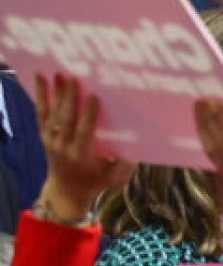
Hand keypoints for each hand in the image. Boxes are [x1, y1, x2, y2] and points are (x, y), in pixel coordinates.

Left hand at [31, 73, 133, 221]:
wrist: (66, 191)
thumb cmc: (96, 182)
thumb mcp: (116, 178)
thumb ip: (126, 163)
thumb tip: (138, 144)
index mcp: (80, 155)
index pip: (83, 131)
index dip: (88, 114)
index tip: (94, 96)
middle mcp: (62, 146)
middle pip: (65, 118)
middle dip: (70, 97)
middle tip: (74, 78)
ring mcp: (50, 140)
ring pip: (52, 113)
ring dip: (55, 93)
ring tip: (59, 73)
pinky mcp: (45, 135)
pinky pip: (41, 113)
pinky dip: (41, 96)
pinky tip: (41, 79)